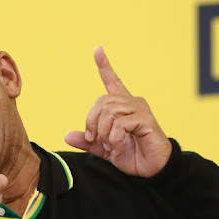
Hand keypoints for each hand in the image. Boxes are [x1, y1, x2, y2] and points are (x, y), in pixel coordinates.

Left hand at [64, 46, 171, 176]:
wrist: (152, 170)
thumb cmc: (132, 155)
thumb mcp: (104, 149)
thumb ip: (87, 141)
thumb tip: (67, 135)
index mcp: (122, 106)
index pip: (112, 81)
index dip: (104, 65)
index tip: (97, 49)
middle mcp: (131, 102)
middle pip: (101, 102)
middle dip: (92, 123)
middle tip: (96, 141)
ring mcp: (140, 109)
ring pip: (108, 112)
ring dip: (104, 133)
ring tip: (112, 145)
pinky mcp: (145, 119)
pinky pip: (119, 124)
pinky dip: (114, 139)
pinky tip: (120, 147)